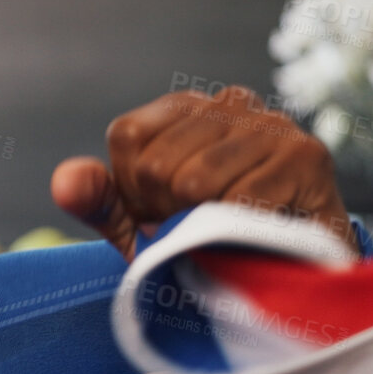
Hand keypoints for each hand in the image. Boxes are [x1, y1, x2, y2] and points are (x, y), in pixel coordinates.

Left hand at [51, 86, 352, 259]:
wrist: (284, 271)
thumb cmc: (203, 238)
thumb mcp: (137, 223)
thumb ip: (96, 200)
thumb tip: (65, 181)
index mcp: (184, 108)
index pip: (127, 136)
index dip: (134, 190)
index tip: (161, 210)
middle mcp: (230, 102)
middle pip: (157, 164)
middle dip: (167, 211)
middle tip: (198, 223)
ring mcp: (272, 125)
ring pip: (194, 182)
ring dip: (200, 224)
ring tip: (225, 226)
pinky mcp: (306, 156)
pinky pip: (239, 202)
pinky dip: (235, 231)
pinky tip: (256, 229)